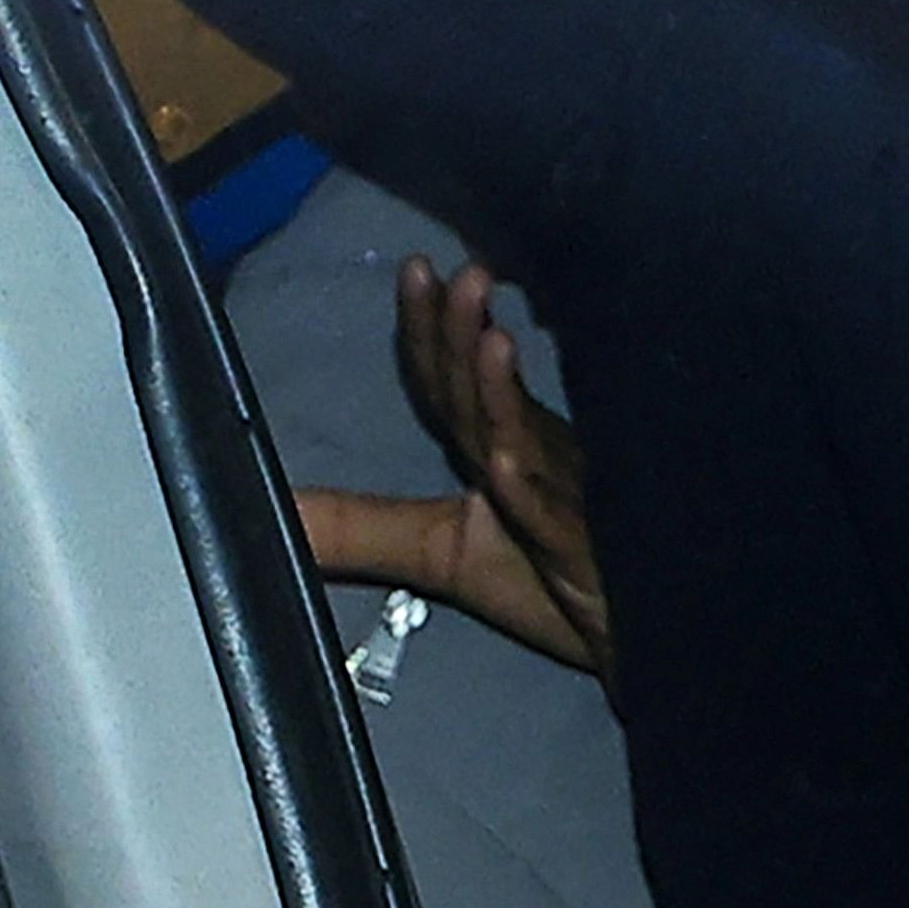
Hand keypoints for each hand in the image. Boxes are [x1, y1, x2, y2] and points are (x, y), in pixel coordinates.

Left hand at [291, 257, 614, 681]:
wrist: (641, 639)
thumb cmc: (549, 581)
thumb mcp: (436, 552)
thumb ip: (355, 526)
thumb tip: (267, 505)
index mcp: (498, 449)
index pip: (451, 382)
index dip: (429, 328)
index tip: (416, 268)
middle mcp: (533, 458)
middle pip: (486, 392)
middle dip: (467, 332)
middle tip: (462, 270)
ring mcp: (568, 501)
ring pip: (527, 440)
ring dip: (502, 393)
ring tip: (488, 336)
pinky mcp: (591, 554)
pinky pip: (558, 520)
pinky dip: (532, 491)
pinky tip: (509, 462)